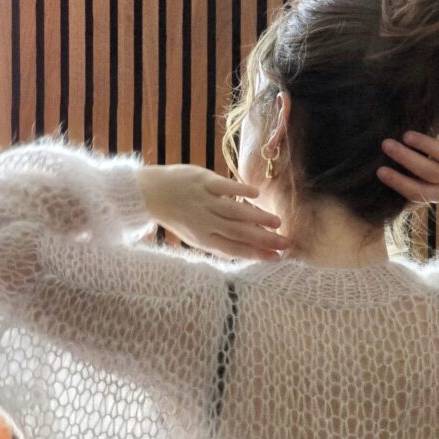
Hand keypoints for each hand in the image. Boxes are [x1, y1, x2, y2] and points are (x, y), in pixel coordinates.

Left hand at [139, 164, 290, 260]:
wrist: (152, 193)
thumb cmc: (179, 216)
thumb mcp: (196, 236)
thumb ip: (220, 243)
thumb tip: (249, 252)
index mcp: (204, 238)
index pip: (234, 249)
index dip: (256, 254)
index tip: (277, 257)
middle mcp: (205, 221)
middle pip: (239, 232)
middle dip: (264, 239)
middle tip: (286, 243)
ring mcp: (205, 200)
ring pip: (235, 211)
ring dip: (257, 217)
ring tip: (277, 222)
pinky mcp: (203, 180)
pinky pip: (224, 186)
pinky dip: (240, 190)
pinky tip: (256, 194)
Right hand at [377, 124, 438, 203]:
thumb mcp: (426, 183)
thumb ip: (409, 185)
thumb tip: (379, 193)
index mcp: (437, 192)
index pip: (416, 192)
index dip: (398, 182)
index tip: (380, 170)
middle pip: (430, 172)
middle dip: (406, 159)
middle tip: (386, 145)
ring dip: (427, 145)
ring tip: (407, 135)